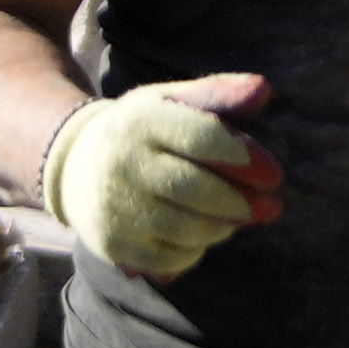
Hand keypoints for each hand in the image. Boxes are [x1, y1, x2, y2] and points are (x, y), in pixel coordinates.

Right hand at [40, 75, 279, 278]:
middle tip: (271, 208)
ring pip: (186, 229)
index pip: (202, 137)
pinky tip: (203, 236)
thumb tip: (265, 89)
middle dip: (240, 202)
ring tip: (236, 218)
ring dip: (222, 227)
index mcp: (142, 119)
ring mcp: (114, 206)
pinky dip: (195, 251)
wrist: (74, 165)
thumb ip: (218, 93)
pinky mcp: (111, 244)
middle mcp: (123, 162)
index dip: (243, 157)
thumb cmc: (141, 131)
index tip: (274, 174)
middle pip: (195, 189)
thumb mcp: (171, 101)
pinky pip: (169, 258)